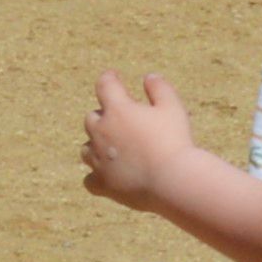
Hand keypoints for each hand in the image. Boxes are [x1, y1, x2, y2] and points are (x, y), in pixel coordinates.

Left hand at [82, 70, 198, 210]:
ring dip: (96, 146)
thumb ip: (160, 89)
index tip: (113, 77)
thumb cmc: (175, 142)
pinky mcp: (104, 184)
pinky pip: (90, 180)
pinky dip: (97, 178)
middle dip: (104, 117)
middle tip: (120, 121)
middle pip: (92, 118)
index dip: (109, 79)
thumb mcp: (173, 108)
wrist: (174, 180)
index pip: (105, 85)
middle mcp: (101, 132)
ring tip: (112, 150)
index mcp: (117, 109)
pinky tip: (106, 177)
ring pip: (86, 149)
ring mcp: (99, 159)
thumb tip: (149, 77)